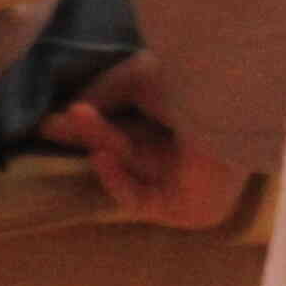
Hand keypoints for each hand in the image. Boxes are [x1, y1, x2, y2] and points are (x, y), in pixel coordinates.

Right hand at [38, 55, 252, 230]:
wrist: (237, 102)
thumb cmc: (196, 82)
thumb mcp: (140, 78)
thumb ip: (105, 92)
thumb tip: (71, 108)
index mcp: (184, 115)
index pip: (132, 121)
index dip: (93, 118)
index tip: (53, 113)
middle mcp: (188, 148)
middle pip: (126, 145)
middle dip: (87, 133)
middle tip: (47, 124)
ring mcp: (187, 180)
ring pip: (130, 165)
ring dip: (99, 142)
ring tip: (71, 118)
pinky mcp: (186, 208)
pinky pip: (141, 199)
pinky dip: (117, 180)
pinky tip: (101, 155)